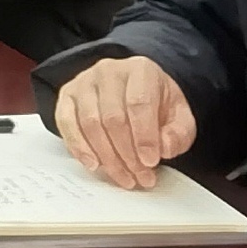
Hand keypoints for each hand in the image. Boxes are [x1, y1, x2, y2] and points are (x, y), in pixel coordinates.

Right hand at [53, 56, 198, 191]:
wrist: (136, 92)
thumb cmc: (157, 106)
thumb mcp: (180, 118)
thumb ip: (178, 134)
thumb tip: (163, 148)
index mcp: (141, 70)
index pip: (139, 103)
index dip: (144, 137)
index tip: (151, 162)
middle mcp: (108, 71)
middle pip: (112, 117)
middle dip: (127, 154)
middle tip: (140, 177)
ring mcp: (84, 82)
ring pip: (90, 123)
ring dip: (107, 157)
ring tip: (124, 177)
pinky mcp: (67, 95)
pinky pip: (66, 123)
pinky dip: (78, 147)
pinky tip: (94, 164)